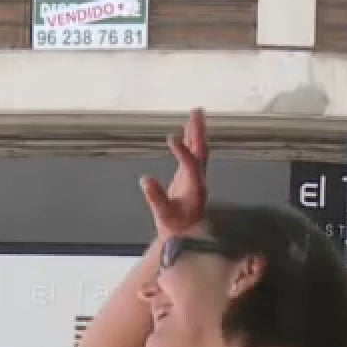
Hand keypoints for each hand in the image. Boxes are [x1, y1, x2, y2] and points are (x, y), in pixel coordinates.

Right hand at [139, 108, 208, 236]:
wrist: (184, 234)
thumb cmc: (175, 226)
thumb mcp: (163, 215)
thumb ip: (155, 198)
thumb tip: (145, 180)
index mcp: (195, 188)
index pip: (191, 164)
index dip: (182, 152)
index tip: (172, 139)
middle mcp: (199, 179)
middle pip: (201, 151)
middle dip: (198, 132)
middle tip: (196, 112)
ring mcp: (196, 177)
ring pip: (199, 150)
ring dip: (197, 131)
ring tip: (195, 113)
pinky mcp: (190, 176)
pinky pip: (193, 154)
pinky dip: (191, 140)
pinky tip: (188, 129)